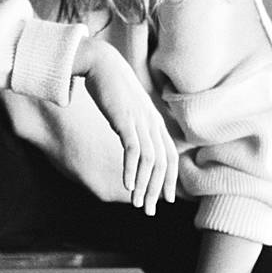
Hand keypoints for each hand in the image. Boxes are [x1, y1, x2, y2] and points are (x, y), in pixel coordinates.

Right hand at [77, 38, 177, 214]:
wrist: (100, 62)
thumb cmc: (112, 86)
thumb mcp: (129, 109)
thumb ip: (135, 125)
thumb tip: (135, 142)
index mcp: (156, 121)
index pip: (171, 156)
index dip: (171, 179)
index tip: (167, 199)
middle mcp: (153, 123)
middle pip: (163, 163)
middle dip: (158, 190)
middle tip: (150, 210)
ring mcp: (141, 121)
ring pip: (150, 160)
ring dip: (144, 185)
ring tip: (138, 203)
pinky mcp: (126, 119)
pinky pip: (134, 150)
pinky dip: (132, 169)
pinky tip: (128, 185)